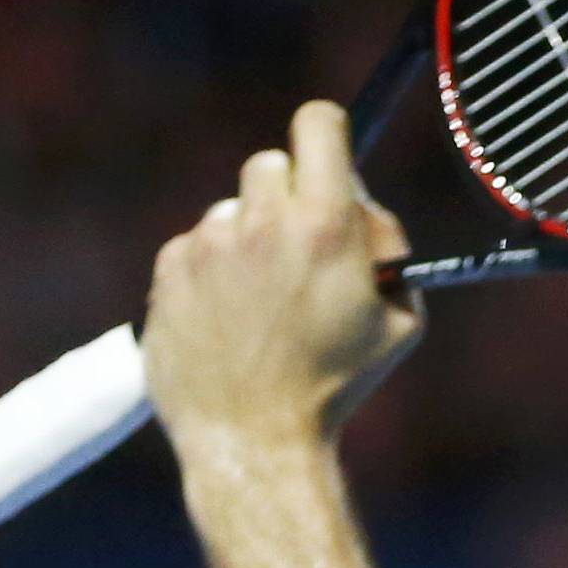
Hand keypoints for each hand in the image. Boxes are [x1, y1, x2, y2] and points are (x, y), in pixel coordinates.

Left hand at [143, 100, 420, 460]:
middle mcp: (262, 223)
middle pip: (270, 164)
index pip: (318, 123)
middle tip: (297, 250)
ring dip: (246, 242)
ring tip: (259, 307)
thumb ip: (387, 244)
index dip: (326, 135)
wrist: (255, 444)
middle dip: (286, 197)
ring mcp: (208, 246)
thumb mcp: (399, 320)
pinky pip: (193, 248)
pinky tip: (226, 322)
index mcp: (325, 226)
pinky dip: (209, 275)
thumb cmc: (335, 387)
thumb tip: (357, 198)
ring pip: (229, 212)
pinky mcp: (167, 272)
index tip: (327, 157)